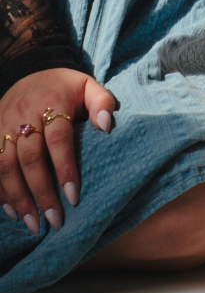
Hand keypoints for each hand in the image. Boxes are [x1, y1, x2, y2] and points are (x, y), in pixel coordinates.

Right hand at [0, 68, 115, 233]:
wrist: (30, 68)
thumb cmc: (65, 85)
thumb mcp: (88, 84)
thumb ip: (102, 101)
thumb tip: (107, 125)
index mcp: (51, 102)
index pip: (58, 139)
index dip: (65, 168)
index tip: (73, 196)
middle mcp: (23, 115)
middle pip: (30, 159)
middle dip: (42, 192)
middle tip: (55, 220)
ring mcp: (3, 126)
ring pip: (5, 167)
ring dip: (19, 198)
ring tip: (34, 224)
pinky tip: (12, 212)